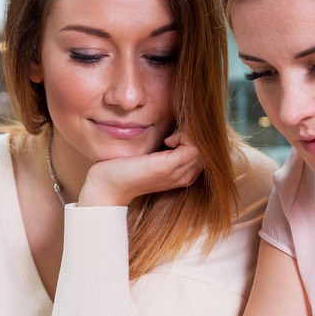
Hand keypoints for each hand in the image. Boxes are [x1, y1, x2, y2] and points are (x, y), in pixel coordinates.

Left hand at [77, 131, 202, 206]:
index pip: (205, 152)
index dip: (196, 138)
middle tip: (176, 131)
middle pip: (207, 149)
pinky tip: (168, 139)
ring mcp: (177, 173)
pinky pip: (193, 147)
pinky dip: (184, 137)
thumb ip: (167, 148)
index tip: (176, 134)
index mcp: (183, 175)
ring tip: (172, 135)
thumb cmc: (126, 169)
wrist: (107, 185)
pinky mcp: (167, 167)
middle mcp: (185, 177)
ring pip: (203, 147)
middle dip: (196, 134)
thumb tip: (173, 130)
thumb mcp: (152, 157)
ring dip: (191, 134)